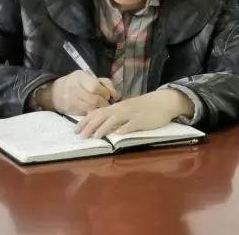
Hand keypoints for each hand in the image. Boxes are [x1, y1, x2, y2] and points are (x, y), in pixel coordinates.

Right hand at [39, 70, 119, 114]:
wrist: (55, 92)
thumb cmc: (78, 83)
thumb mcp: (90, 77)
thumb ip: (105, 83)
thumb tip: (117, 96)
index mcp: (80, 77)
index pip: (95, 86)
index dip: (105, 92)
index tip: (109, 95)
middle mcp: (74, 89)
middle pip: (94, 100)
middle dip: (104, 103)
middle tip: (108, 104)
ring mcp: (71, 101)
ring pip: (90, 109)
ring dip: (100, 110)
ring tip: (103, 108)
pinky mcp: (70, 111)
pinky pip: (85, 114)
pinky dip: (93, 114)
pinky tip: (95, 112)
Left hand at [75, 89, 193, 138]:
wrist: (163, 101)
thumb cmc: (144, 106)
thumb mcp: (126, 107)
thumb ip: (112, 113)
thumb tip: (94, 117)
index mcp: (117, 107)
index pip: (97, 112)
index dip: (85, 121)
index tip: (75, 130)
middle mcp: (122, 109)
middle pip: (103, 116)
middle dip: (91, 126)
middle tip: (81, 136)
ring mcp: (132, 115)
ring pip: (115, 119)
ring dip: (104, 128)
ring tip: (95, 137)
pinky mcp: (142, 121)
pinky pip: (131, 125)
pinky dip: (124, 129)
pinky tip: (117, 134)